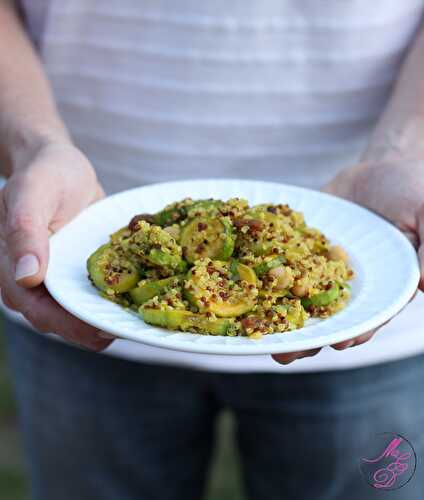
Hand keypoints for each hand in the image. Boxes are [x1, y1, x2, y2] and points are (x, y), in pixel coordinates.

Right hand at [0, 140, 113, 349]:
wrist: (60, 165)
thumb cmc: (45, 173)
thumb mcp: (33, 192)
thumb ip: (25, 231)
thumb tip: (26, 276)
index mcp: (9, 267)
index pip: (38, 310)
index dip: (70, 325)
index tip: (103, 331)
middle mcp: (29, 282)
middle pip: (59, 320)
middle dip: (92, 329)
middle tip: (128, 330)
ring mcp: (53, 280)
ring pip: (75, 313)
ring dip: (102, 321)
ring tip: (135, 323)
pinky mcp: (72, 274)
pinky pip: (89, 295)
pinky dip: (108, 302)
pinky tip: (133, 303)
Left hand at [273, 158, 422, 363]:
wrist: (380, 167)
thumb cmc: (412, 190)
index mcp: (382, 286)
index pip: (370, 315)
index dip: (355, 330)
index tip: (341, 343)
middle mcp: (348, 284)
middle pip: (328, 318)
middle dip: (307, 338)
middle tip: (285, 355)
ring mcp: (320, 267)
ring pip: (299, 299)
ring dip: (279, 318)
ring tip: (258, 336)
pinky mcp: (299, 249)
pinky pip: (281, 263)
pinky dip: (265, 276)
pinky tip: (245, 288)